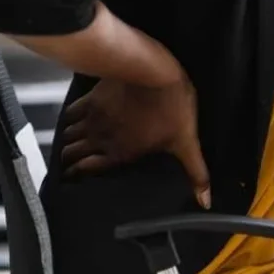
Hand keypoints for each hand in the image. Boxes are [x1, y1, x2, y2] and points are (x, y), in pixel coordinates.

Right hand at [60, 74, 210, 208]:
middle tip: (68, 163)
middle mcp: (100, 138)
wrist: (152, 72)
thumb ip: (195, 172)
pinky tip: (73, 117)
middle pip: (72, 153)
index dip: (76, 175)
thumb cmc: (171, 107)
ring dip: (68, 140)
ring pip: (69, 134)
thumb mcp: (187, 141)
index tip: (70, 179)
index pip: (87, 170)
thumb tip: (205, 201)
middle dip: (68, 160)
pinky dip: (69, 118)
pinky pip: (71, 111)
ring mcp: (93, 117)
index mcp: (119, 153)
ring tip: (69, 144)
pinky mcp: (92, 96)